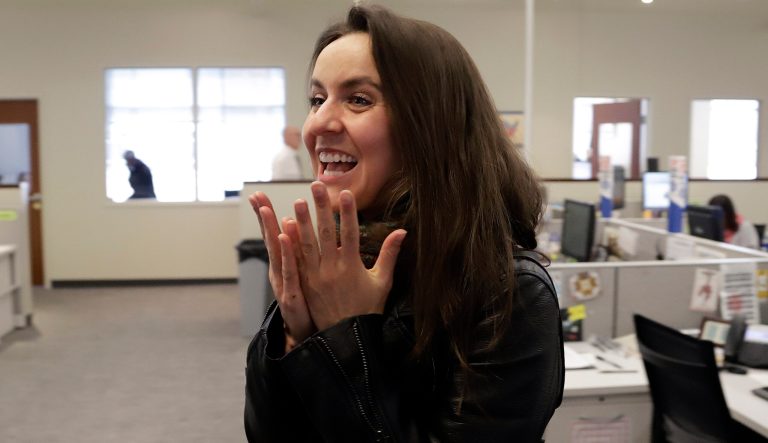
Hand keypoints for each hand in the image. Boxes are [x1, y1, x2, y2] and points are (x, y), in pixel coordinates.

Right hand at [249, 192, 315, 350]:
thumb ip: (302, 253)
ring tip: (265, 209)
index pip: (275, 235)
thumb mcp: (306, 276)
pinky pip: (290, 271)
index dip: (267, 216)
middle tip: (255, 195)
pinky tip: (282, 238)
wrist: (311, 338)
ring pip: (277, 252)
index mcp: (286, 265)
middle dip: (263, 217)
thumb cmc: (311, 305)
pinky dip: (286, 254)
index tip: (258, 195)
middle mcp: (280, 271)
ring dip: (271, 229)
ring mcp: (284, 282)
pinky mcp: (292, 295)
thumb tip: (297, 227)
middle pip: (270, 239)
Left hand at [290, 182, 406, 330]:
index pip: (350, 232)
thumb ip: (389, 254)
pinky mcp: (305, 284)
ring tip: (298, 201)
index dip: (348, 212)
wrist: (345, 337)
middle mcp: (332, 269)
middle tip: (316, 186)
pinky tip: (286, 228)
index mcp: (352, 266)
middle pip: (325, 232)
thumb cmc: (367, 309)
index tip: (346, 193)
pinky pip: (297, 260)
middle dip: (321, 207)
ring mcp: (316, 276)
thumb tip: (402, 231)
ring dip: (302, 221)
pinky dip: (292, 244)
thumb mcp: (383, 281)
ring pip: (307, 243)